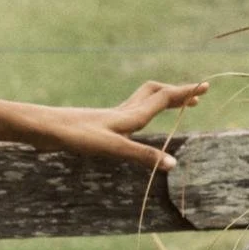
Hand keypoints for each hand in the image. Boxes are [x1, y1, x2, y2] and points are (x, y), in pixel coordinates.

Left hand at [39, 78, 209, 172]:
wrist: (41, 128)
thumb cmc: (74, 135)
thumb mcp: (111, 148)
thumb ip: (142, 155)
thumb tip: (174, 164)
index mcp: (129, 116)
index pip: (164, 99)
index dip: (185, 92)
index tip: (207, 85)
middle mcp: (121, 113)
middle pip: (154, 95)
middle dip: (176, 94)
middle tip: (195, 96)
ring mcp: (109, 118)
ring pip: (141, 102)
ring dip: (160, 99)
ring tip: (174, 103)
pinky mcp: (97, 124)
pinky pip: (127, 112)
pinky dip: (141, 111)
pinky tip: (135, 121)